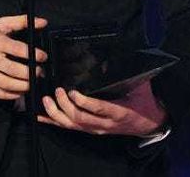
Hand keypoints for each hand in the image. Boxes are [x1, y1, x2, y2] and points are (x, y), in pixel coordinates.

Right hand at [0, 15, 47, 99]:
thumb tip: (43, 22)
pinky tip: (19, 92)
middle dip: (31, 73)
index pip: (19, 50)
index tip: (43, 57)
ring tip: (32, 83)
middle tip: (40, 72)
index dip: (34, 55)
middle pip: (14, 70)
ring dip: (23, 86)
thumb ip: (21, 22)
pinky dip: (11, 95)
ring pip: (7, 84)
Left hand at [38, 80, 166, 136]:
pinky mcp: (90, 130)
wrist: (148, 122)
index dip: (83, 102)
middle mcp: (104, 123)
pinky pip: (70, 127)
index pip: (98, 108)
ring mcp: (96, 129)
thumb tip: (110, 58)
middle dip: (64, 106)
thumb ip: (127, 74)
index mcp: (118, 111)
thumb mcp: (140, 85)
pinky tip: (41, 116)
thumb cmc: (143, 101)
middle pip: (80, 118)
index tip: (72, 92)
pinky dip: (54, 121)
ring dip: (56, 114)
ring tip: (46, 100)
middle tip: (56, 91)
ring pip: (72, 125)